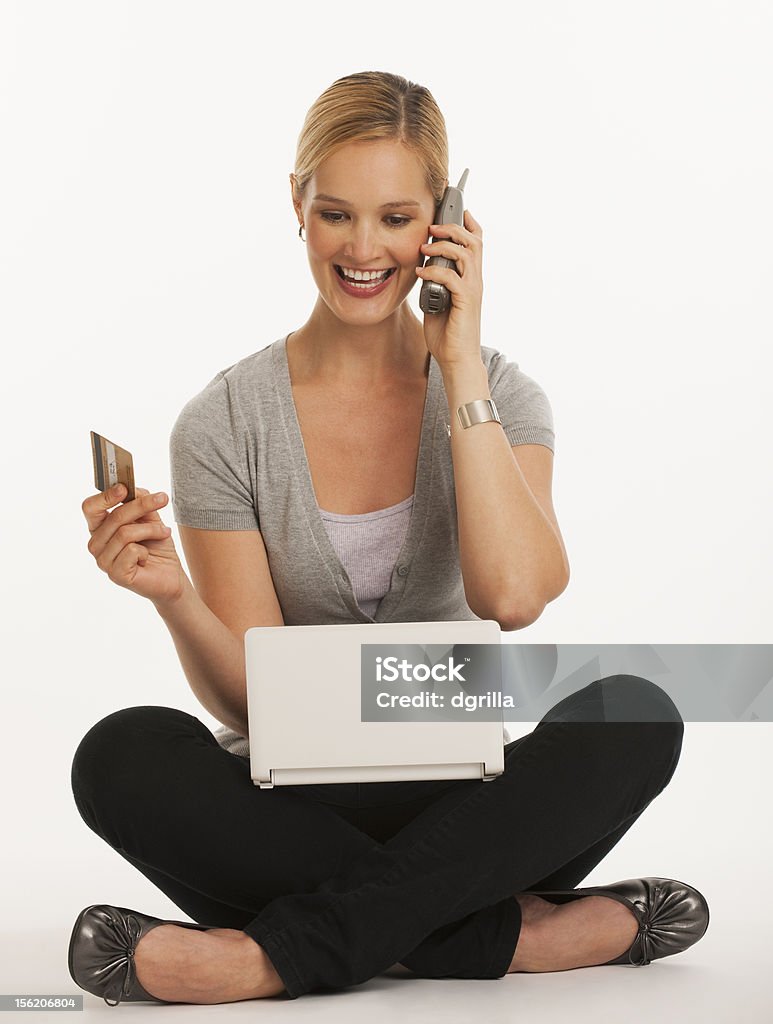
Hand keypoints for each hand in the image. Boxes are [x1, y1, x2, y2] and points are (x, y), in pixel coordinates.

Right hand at [82, 484, 187, 605]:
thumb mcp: (149, 518)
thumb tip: (131, 488)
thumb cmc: (157, 546)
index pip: (90, 507)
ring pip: (125, 533)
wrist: (171, 574)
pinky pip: (132, 550)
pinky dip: (146, 550)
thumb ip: (138, 501)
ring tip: (163, 533)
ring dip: (151, 530)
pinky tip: (148, 557)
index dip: (106, 496)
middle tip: (163, 499)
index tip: (124, 487)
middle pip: (114, 516)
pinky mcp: (115, 574)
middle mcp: (96, 544)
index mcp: (100, 528)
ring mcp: (103, 561)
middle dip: (141, 505)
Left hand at [415, 208, 483, 368]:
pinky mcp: (465, 302)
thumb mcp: (437, 300)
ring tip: (425, 248)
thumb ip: (436, 282)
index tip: (456, 210)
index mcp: (470, 278)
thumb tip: (423, 266)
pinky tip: (420, 274)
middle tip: (433, 227)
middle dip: (453, 228)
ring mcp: (472, 290)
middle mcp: (475, 281)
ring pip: (466, 254)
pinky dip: (434, 271)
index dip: (469, 223)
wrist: (457, 359)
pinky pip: (452, 277)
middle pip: (474, 241)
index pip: (477, 242)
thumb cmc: (447, 333)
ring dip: (443, 247)